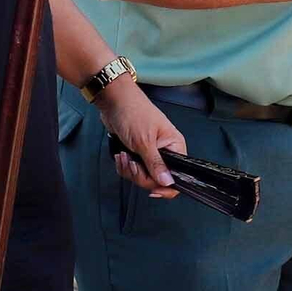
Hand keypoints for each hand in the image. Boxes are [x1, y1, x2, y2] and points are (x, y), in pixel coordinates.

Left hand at [94, 80, 184, 198]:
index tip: (152, 189)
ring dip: (129, 170)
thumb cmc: (133, 113)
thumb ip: (156, 164)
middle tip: (132, 163)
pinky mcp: (137, 154)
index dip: (166, 186)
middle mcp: (165, 152)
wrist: (114, 101)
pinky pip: (133, 170)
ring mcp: (150, 154)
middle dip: (140, 175)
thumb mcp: (144, 141)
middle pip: (157, 180)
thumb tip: (168, 182)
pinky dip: (124, 166)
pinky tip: (120, 155)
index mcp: (174, 146)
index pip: (178, 176)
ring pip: (143, 177)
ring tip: (124, 156)